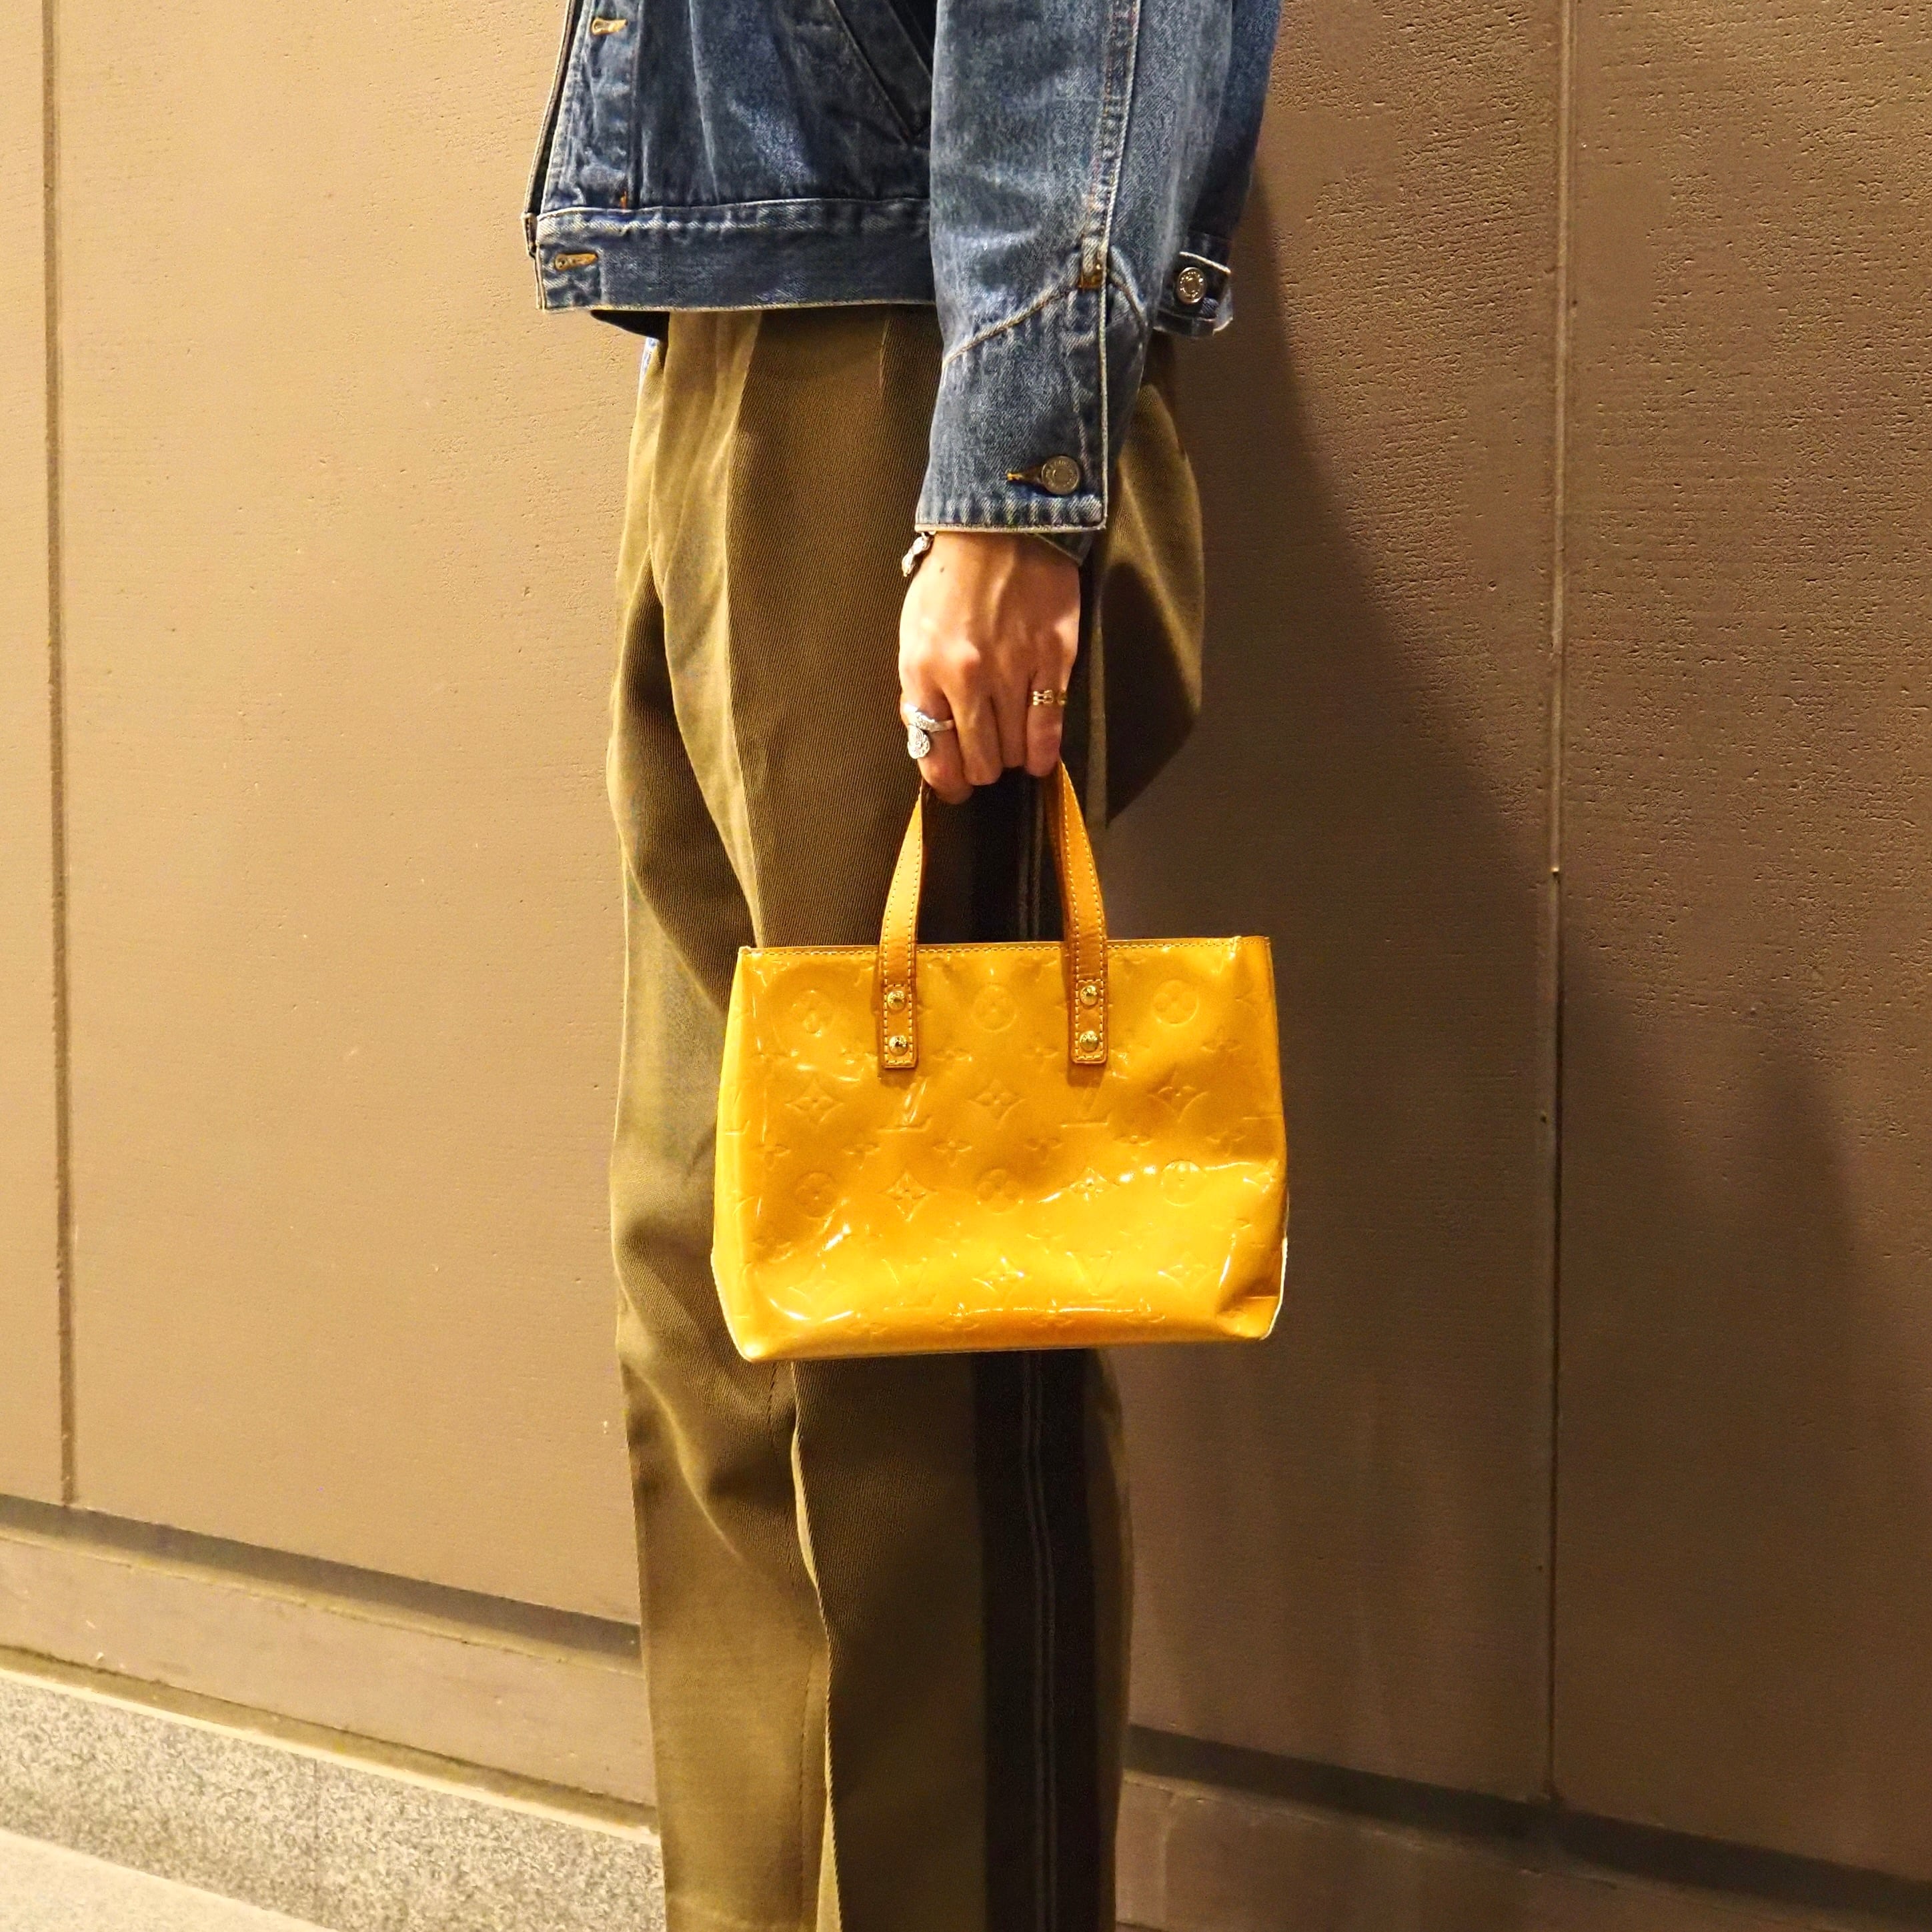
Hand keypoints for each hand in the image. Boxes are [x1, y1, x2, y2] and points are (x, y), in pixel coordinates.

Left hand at [898, 531, 1079, 804]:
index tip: (954, 786)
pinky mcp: (1054, 660)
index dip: (946, 780)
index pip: (933, 751)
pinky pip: (1049, 728)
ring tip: (1010, 750)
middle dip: (980, 770)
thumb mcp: (914, 630)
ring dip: (1010, 760)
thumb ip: (920, 684)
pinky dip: (1043, 752)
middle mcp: (966, 676)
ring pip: (1012, 751)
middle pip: (977, 760)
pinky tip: (1038, 758)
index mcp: (924, 668)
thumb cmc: (952, 578)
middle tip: (985, 763)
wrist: (1001, 524)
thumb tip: (929, 734)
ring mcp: (1013, 670)